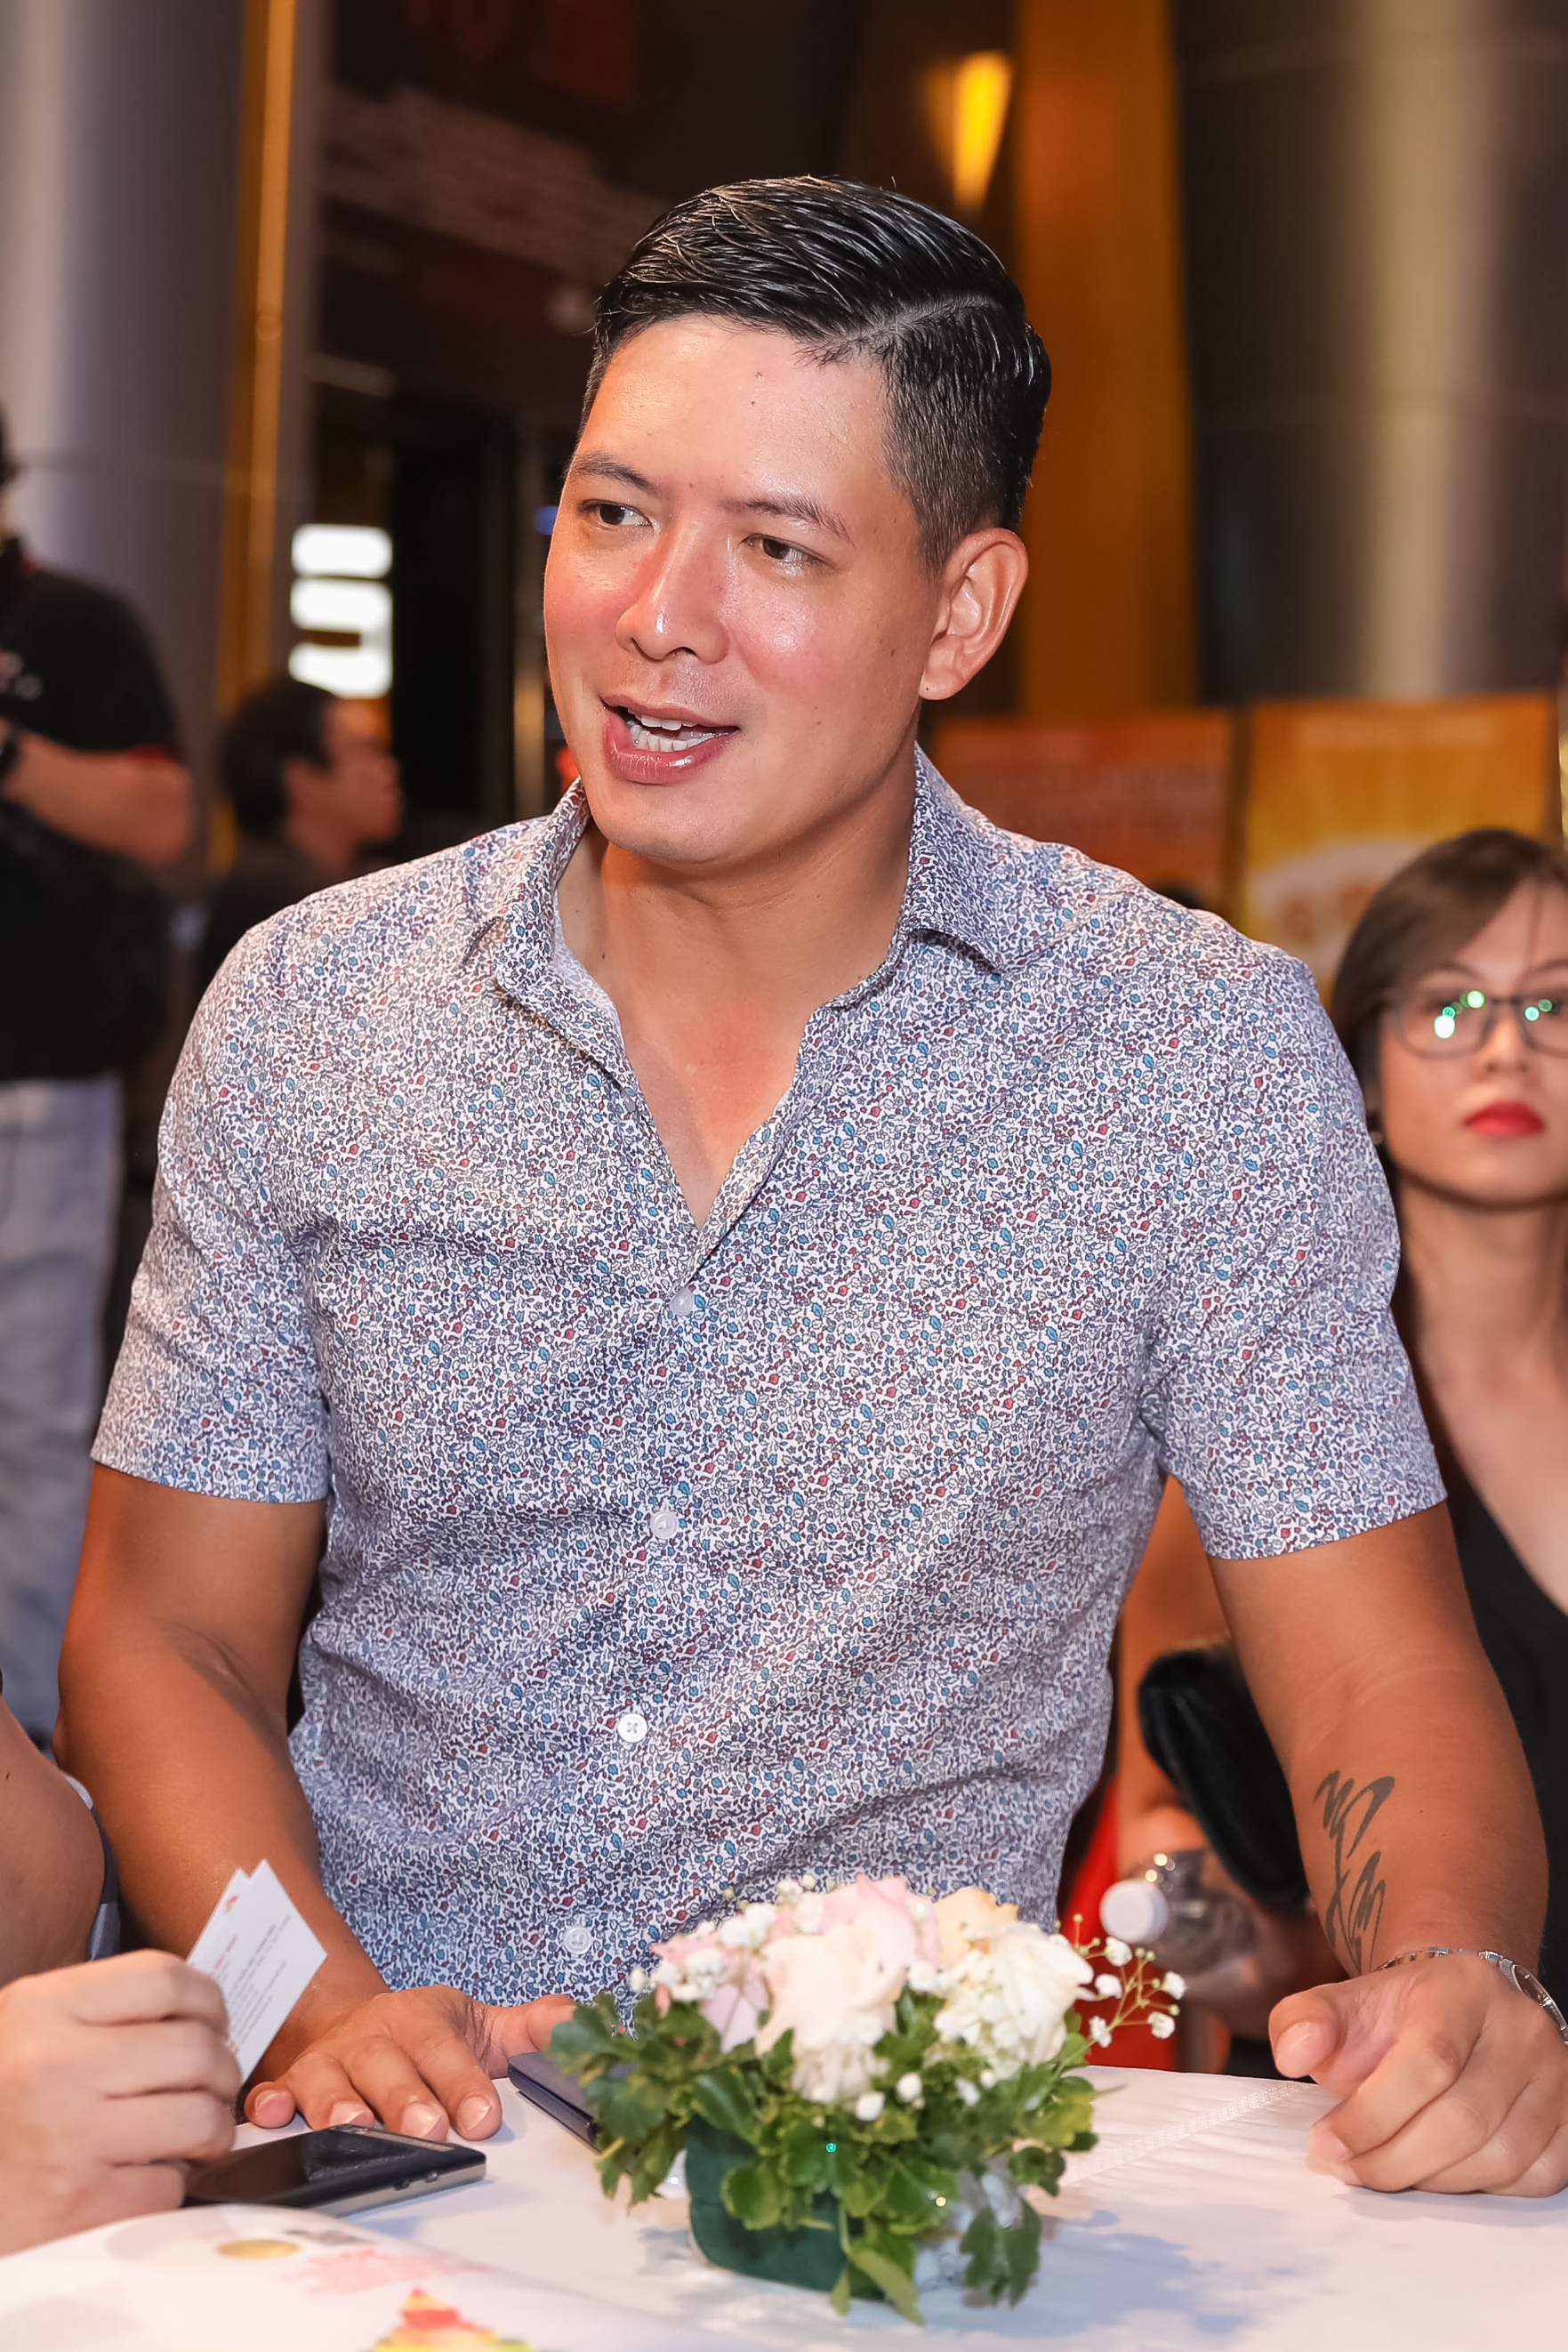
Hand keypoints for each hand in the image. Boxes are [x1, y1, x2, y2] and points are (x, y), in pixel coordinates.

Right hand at [0, 1951, 239, 2254]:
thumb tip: (204, 2011)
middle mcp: (52, 2066)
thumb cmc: (6, 2115)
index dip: (207, 2001)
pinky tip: (136, 2181)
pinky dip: (166, 2186)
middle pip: (195, 2049)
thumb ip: (106, 2012)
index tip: (213, 2024)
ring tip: (188, 2137)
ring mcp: (67, 2138)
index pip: (164, 1978)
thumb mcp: (31, 2035)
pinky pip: (171, 2184)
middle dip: (222, 2073)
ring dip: (210, 2131)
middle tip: (211, 2089)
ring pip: (201, 2117)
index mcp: (40, 2009)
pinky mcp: (82, 2207)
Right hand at [247, 1984, 573, 2140]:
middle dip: (405, 2097)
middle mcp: (371, 2037)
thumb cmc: (420, 2033)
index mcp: (420, 2018)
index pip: (446, 2049)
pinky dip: (267, 2101)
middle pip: (388, 2066)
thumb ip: (528, 2028)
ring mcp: (327, 2060)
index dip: (465, 2081)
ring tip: (353, 2127)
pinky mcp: (287, 2082)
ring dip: (339, 2104)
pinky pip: (270, 2090)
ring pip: (328, 2080)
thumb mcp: (477, 2024)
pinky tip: (270, 2115)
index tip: (485, 2117)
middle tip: (427, 2128)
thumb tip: (578, 2021)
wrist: (345, 2017)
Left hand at [1271, 1952, 1567, 2192]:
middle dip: (1393, 2159)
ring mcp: (1555, 2074)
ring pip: (1500, 2156)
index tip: (1326, 2144)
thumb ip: (1301, 2022)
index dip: (1373, 2116)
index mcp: (1461, 1988)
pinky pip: (1534, 2177)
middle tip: (1346, 2170)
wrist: (1456, 2009)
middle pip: (1464, 2119)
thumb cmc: (1393, 2019)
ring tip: (1384, 2170)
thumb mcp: (1338, 2005)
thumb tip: (1293, 2056)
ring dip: (1432, 2180)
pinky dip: (1481, 2189)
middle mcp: (1521, 2028)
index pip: (1427, 2062)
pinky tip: (1437, 2172)